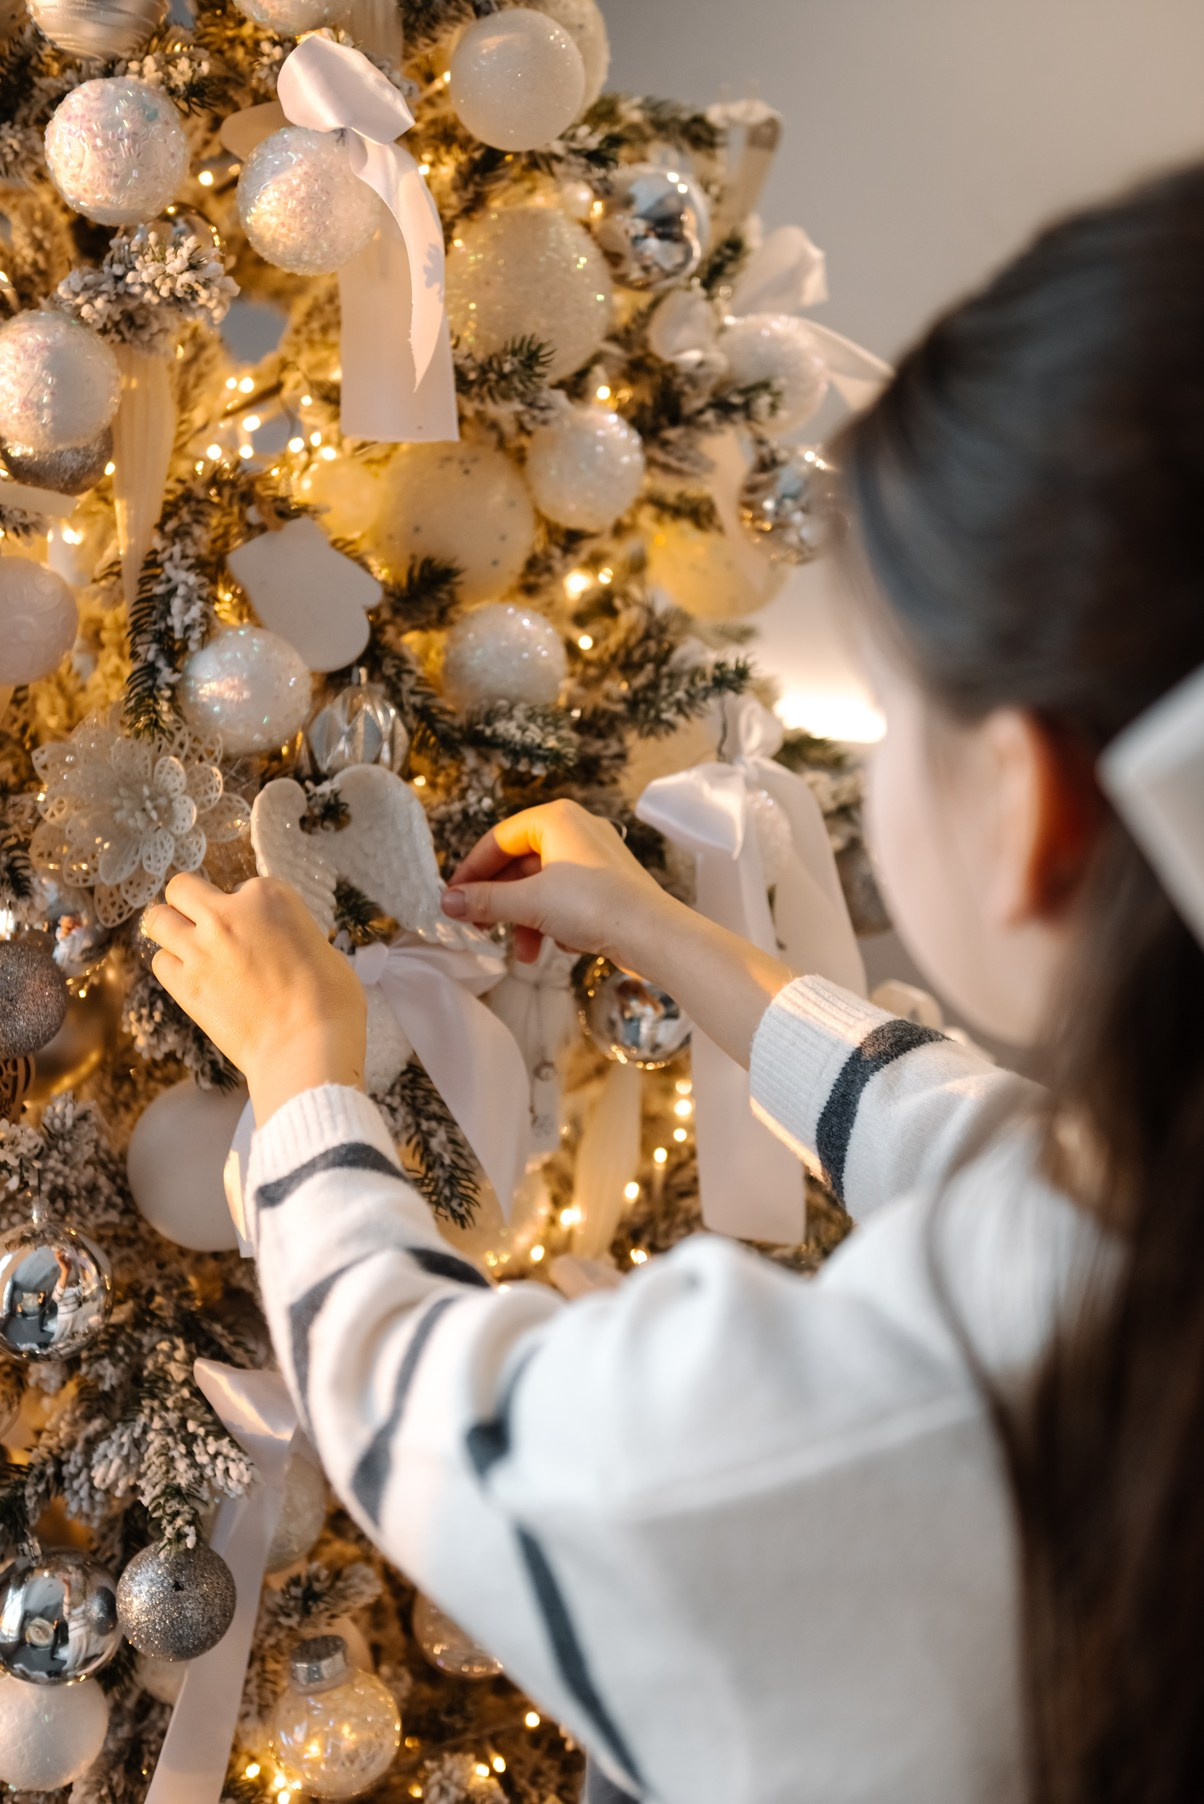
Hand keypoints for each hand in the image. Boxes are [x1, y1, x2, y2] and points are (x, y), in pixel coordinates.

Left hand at [142, 874, 366, 1124]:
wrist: (307, 1046)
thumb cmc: (330, 1001)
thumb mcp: (322, 948)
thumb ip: (291, 935)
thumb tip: (280, 946)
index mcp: (269, 897)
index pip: (243, 886)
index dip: (248, 908)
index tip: (258, 930)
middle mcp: (227, 914)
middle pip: (181, 888)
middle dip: (189, 902)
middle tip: (204, 923)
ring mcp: (200, 949)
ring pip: (156, 919)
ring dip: (170, 929)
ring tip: (189, 947)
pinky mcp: (184, 985)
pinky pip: (160, 962)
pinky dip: (171, 967)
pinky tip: (192, 978)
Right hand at [443, 800, 793, 1065]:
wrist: (653, 934)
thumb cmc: (594, 906)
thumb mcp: (529, 903)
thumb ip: (485, 900)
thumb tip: (447, 901)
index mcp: (555, 818)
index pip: (497, 839)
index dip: (471, 871)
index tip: (452, 900)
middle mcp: (576, 829)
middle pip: (519, 864)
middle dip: (502, 904)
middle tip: (481, 929)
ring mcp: (595, 857)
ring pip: (543, 886)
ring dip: (528, 921)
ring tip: (526, 953)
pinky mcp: (609, 884)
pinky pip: (567, 899)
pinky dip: (556, 923)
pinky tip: (563, 946)